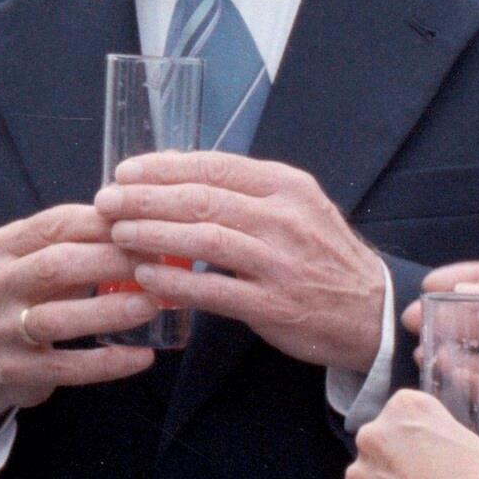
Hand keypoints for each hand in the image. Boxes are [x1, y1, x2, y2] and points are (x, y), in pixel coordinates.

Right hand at [0, 205, 162, 446]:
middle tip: (155, 265)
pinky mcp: (15, 370)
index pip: (56, 224)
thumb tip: (141, 226)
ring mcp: (2, 330)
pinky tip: (142, 357)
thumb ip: (75, 244)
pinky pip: (66, 367)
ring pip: (57, 319)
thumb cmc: (22, 297)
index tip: (144, 228)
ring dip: (108, 311)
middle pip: (56, 265)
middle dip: (111, 262)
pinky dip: (107, 363)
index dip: (103, 224)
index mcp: (6, 246)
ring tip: (150, 306)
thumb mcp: (33, 261)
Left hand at [100, 153, 388, 371]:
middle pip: (203, 198)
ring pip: (205, 239)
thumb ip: (245, 191)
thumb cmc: (322, 256)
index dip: (164, 167)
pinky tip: (146, 276)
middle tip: (106, 200)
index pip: (215, 166)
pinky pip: (215, 290)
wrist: (371, 312)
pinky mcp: (275, 306)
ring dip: (153, 234)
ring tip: (117, 232)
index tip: (125, 171)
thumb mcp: (296, 207)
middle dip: (146, 197)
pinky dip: (176, 281)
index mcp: (287, 186)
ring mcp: (281, 263)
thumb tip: (177, 172)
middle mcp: (286, 218)